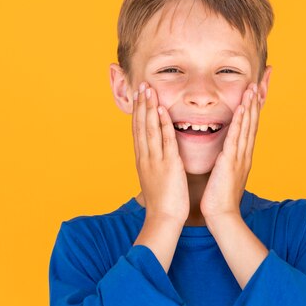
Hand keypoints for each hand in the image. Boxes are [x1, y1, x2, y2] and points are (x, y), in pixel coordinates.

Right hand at [132, 82, 189, 224]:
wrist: (163, 219)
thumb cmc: (162, 202)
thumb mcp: (154, 178)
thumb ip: (154, 163)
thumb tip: (155, 154)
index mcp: (143, 159)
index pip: (138, 130)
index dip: (138, 112)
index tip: (138, 96)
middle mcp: (145, 157)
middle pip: (140, 125)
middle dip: (141, 104)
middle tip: (141, 85)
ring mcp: (155, 159)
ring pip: (149, 128)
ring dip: (148, 108)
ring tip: (148, 90)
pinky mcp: (168, 164)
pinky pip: (164, 140)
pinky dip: (162, 124)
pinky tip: (161, 110)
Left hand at [200, 82, 259, 221]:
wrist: (221, 215)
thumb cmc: (220, 197)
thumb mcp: (225, 173)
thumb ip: (227, 160)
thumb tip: (224, 151)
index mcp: (243, 155)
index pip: (250, 127)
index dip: (254, 109)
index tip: (257, 91)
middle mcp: (245, 153)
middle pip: (253, 122)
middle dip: (256, 102)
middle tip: (260, 82)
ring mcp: (240, 156)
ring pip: (247, 126)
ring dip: (250, 106)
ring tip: (253, 88)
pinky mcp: (231, 160)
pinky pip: (236, 136)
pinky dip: (240, 120)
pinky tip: (242, 107)